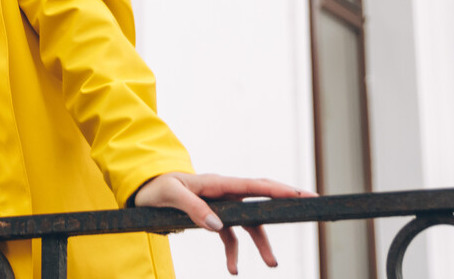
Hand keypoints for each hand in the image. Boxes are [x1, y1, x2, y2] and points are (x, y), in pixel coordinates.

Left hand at [133, 171, 312, 274]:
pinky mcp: (213, 218)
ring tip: (271, 264)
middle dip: (285, 205)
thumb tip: (217, 225)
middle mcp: (224, 193)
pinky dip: (234, 252)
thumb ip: (193, 209)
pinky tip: (233, 269)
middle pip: (261, 200)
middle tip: (310, 207)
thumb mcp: (169, 196)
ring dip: (260, 243)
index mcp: (218, 183)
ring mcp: (221, 206)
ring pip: (249, 224)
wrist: (143, 192)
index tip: (303, 194)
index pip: (255, 185)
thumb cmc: (156, 188)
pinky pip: (230, 237)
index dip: (281, 190)